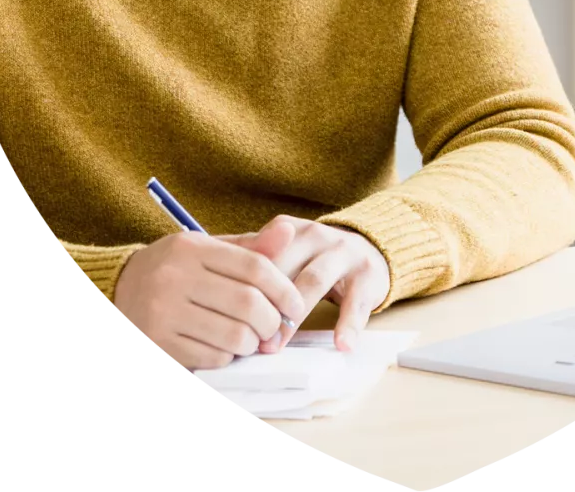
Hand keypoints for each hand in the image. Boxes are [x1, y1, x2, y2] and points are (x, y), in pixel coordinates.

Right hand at [112, 222, 307, 369]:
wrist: (119, 289)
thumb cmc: (176, 269)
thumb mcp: (208, 249)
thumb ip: (250, 247)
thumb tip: (289, 232)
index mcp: (192, 248)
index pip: (254, 266)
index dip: (284, 289)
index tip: (296, 306)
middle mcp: (175, 277)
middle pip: (247, 304)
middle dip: (271, 321)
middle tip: (274, 327)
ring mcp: (163, 312)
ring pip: (233, 336)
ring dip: (252, 343)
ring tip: (251, 338)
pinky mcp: (157, 341)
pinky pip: (211, 358)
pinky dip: (228, 356)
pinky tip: (225, 347)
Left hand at [219, 216, 390, 353]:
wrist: (368, 247)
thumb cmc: (313, 256)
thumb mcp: (284, 252)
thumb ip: (250, 261)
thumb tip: (207, 280)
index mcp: (290, 230)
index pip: (261, 256)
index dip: (244, 287)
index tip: (226, 315)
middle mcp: (316, 236)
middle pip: (285, 269)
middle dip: (265, 304)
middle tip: (248, 337)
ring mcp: (343, 254)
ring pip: (315, 281)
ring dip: (295, 315)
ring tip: (279, 344)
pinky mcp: (367, 275)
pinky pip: (356, 301)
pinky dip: (349, 324)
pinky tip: (340, 344)